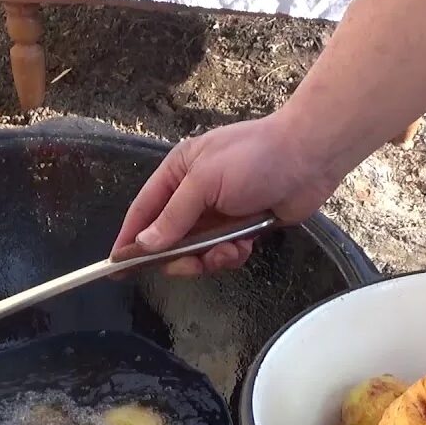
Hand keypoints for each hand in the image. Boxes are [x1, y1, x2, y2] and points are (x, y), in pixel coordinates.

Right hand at [111, 112, 343, 276]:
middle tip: (190, 265)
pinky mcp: (243, 227)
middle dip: (178, 256)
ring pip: (197, 251)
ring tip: (228, 250)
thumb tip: (145, 244)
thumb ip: (173, 216)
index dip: (130, 239)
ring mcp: (219, 212)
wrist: (310, 157)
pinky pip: (224, 253)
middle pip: (169, 238)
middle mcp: (194, 193)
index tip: (116, 267)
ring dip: (210, 257)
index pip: (143, 210)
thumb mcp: (204, 182)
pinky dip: (232, 255)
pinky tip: (246, 245)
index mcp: (178, 173)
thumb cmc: (254, 158)